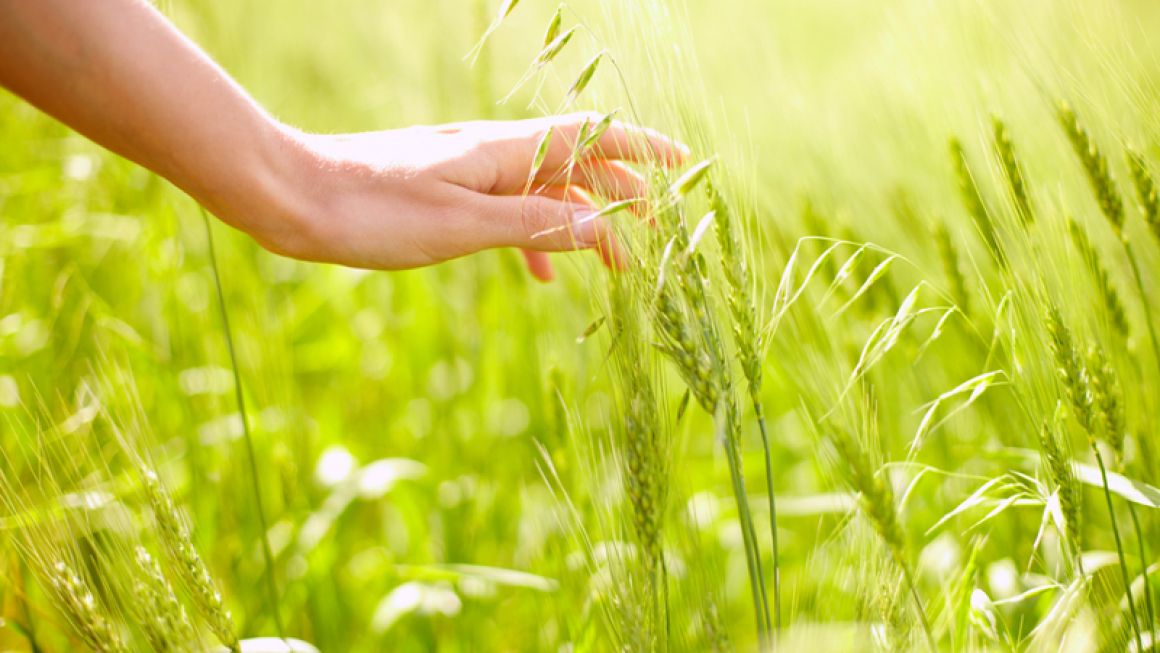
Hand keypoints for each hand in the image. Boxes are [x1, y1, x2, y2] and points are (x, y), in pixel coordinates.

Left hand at [259, 113, 686, 279]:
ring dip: (580, 219)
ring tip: (607, 261)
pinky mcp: (443, 191)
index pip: (592, 136)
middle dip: (620, 195)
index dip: (641, 149)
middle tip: (654, 235)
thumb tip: (603, 227)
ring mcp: (467, 170)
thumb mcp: (463, 225)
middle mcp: (492, 152)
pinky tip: (537, 271)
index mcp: (504, 151)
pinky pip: (506, 208)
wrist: (293, 197)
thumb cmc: (373, 211)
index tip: (683, 165)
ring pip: (543, 189)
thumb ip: (537, 224)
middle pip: (575, 163)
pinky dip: (533, 235)